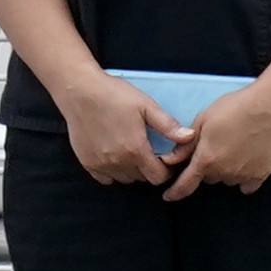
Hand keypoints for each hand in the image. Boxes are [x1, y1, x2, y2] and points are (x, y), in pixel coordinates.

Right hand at [54, 68, 172, 189]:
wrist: (80, 92)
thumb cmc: (114, 95)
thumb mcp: (146, 106)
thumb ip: (168, 126)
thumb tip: (190, 137)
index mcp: (136, 150)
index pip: (158, 177)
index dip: (166, 170)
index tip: (166, 158)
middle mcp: (118, 162)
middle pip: (142, 179)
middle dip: (150, 169)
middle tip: (149, 150)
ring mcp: (101, 164)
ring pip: (124, 179)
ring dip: (132, 171)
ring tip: (132, 151)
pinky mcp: (87, 163)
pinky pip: (105, 178)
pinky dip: (113, 171)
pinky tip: (115, 155)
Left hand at [164, 86, 270, 200]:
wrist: (270, 107)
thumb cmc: (236, 108)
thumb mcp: (204, 120)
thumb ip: (186, 145)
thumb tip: (169, 160)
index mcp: (206, 159)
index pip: (185, 184)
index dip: (175, 192)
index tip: (169, 196)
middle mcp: (223, 172)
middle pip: (208, 178)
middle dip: (207, 167)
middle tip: (215, 147)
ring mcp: (243, 175)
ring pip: (227, 180)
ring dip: (225, 170)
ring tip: (234, 149)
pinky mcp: (261, 174)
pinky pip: (247, 185)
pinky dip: (244, 178)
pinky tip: (247, 163)